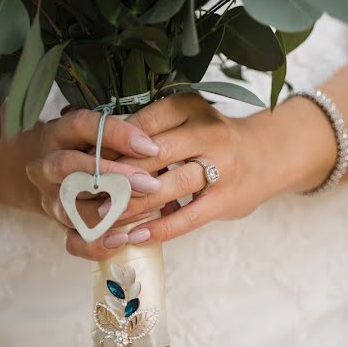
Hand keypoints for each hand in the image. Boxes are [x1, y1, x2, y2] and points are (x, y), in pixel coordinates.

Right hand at [25, 108, 163, 231]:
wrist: (57, 175)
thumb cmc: (90, 148)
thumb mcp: (101, 133)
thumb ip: (122, 137)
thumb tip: (156, 148)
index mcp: (58, 133)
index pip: (81, 126)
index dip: (116, 135)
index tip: (150, 147)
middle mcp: (45, 165)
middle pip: (68, 167)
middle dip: (112, 176)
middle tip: (148, 183)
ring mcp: (49, 197)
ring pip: (71, 207)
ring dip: (113, 211)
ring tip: (147, 209)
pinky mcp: (58, 225)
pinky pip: (73, 240)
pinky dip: (98, 243)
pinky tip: (123, 239)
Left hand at [63, 92, 337, 259]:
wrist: (269, 155)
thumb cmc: (214, 137)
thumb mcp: (186, 118)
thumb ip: (150, 126)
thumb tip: (95, 142)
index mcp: (190, 108)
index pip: (141, 125)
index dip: (108, 145)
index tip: (79, 160)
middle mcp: (207, 134)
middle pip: (150, 156)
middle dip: (113, 176)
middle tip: (78, 192)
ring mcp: (219, 168)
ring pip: (165, 188)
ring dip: (129, 206)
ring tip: (98, 219)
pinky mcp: (225, 200)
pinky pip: (186, 218)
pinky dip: (157, 229)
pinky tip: (131, 238)